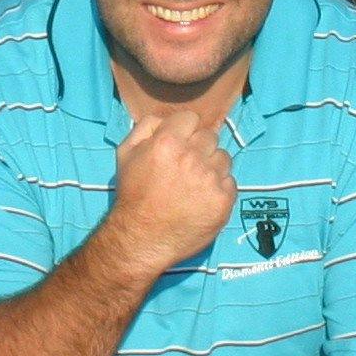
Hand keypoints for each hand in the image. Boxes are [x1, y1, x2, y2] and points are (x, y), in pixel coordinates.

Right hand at [104, 109, 234, 269]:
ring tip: (195, 183)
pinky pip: (230, 182)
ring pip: (223, 157)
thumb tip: (167, 118)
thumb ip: (145, 127)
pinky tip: (202, 198)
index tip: (179, 144)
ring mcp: (210, 179)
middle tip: (186, 167)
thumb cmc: (133, 194)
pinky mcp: (223, 200)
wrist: (142, 238)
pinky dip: (218, 188)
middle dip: (198, 148)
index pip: (191, 118)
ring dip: (211, 167)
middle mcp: (192, 157)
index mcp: (168, 141)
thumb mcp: (125, 153)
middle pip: (209, 136)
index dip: (184, 131)